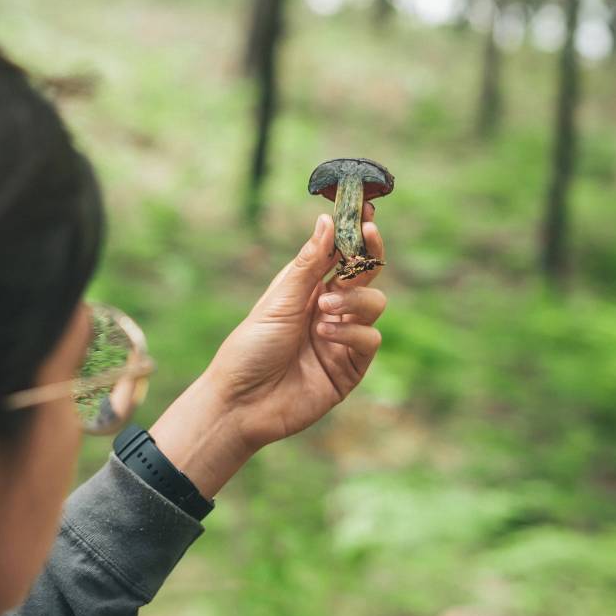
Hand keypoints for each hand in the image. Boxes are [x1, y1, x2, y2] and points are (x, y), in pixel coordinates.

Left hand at [151, 207, 385, 499]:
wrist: (240, 402)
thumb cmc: (250, 349)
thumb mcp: (278, 301)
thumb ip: (308, 264)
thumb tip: (326, 219)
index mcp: (308, 289)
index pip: (342, 255)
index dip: (356, 233)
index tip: (366, 212)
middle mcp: (330, 310)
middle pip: (366, 275)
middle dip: (367, 258)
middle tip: (361, 245)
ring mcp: (342, 339)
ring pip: (374, 305)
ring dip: (354, 300)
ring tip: (324, 309)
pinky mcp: (350, 368)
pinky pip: (370, 340)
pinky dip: (353, 333)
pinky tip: (326, 335)